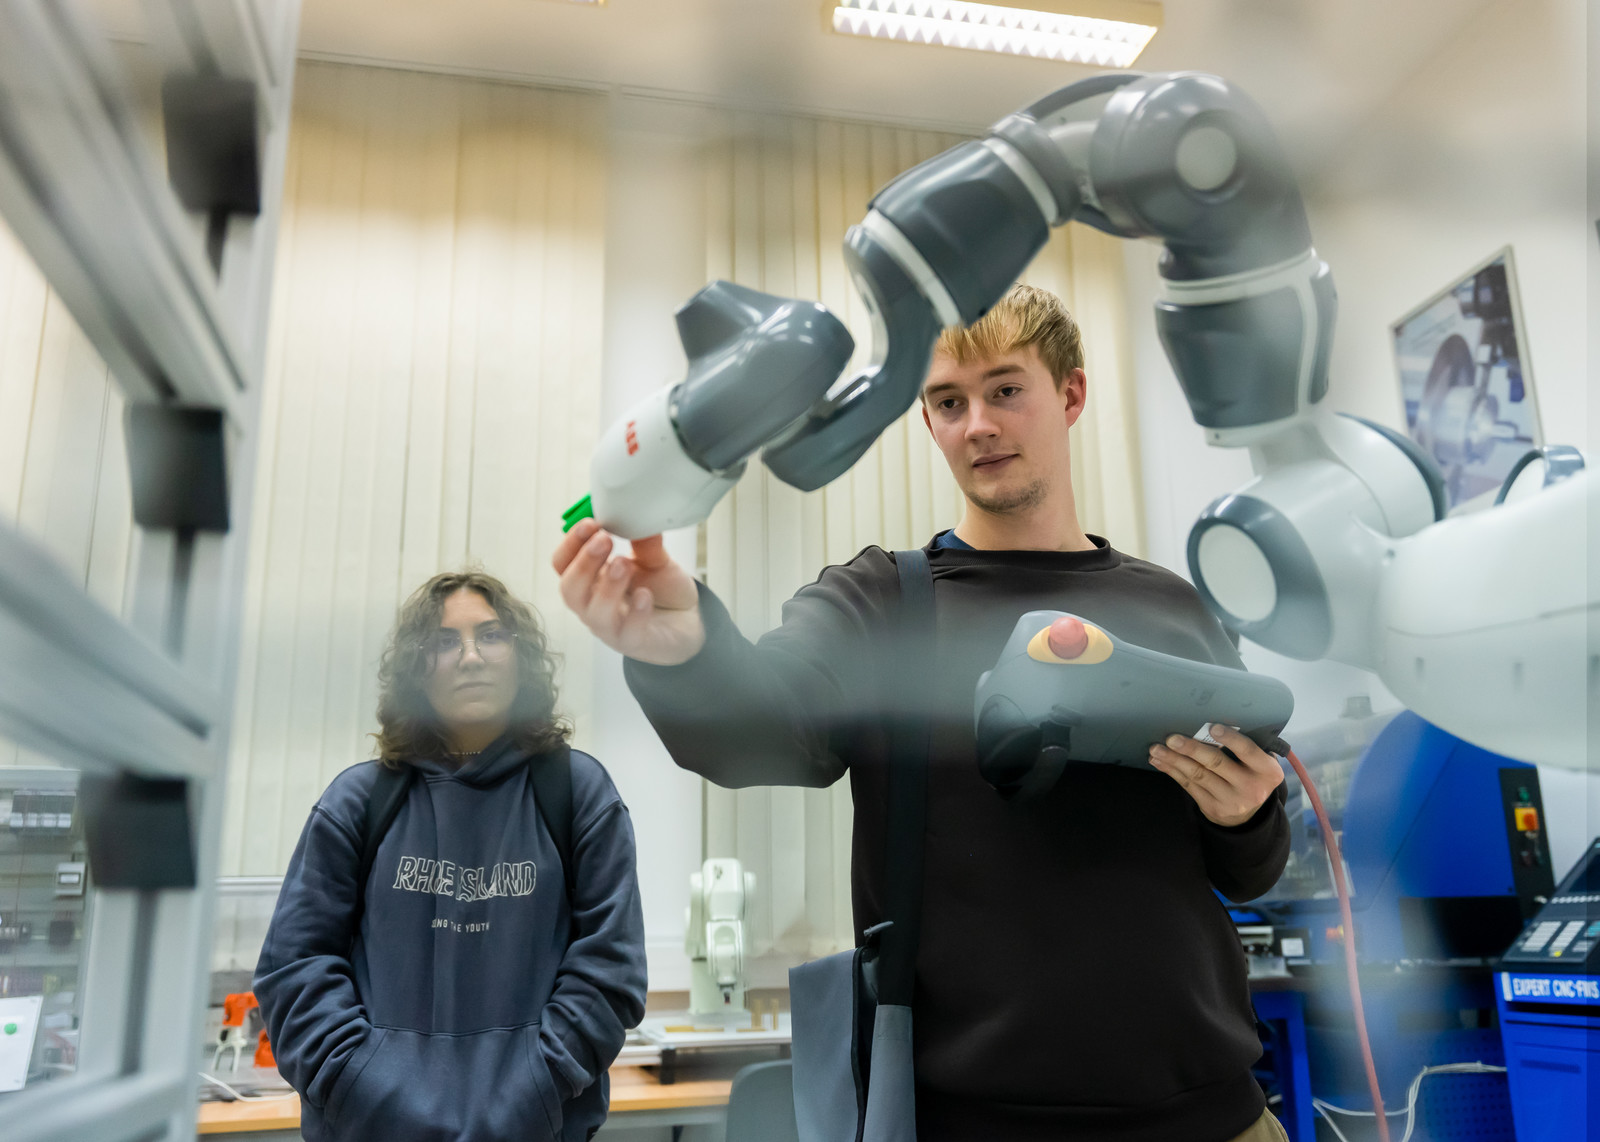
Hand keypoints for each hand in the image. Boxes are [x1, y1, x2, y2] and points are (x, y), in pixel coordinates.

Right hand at [552, 518, 705, 664]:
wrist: (689, 622)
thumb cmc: (661, 590)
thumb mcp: (655, 561)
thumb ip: (646, 544)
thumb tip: (642, 519)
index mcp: (591, 580)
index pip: (563, 563)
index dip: (571, 543)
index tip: (591, 522)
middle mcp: (593, 605)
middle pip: (570, 589)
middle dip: (583, 563)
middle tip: (604, 540)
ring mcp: (612, 627)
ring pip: (594, 614)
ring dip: (606, 587)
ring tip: (624, 564)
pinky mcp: (635, 643)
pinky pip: (628, 633)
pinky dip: (636, 613)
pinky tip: (645, 595)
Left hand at [1148, 724, 1283, 827]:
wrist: (1247, 814)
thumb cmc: (1250, 774)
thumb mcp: (1258, 763)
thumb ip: (1245, 748)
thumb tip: (1211, 724)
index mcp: (1267, 771)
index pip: (1248, 751)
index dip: (1230, 739)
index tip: (1212, 727)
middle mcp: (1251, 788)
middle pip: (1216, 764)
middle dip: (1192, 749)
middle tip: (1172, 738)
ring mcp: (1231, 800)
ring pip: (1198, 775)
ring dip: (1174, 760)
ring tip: (1156, 748)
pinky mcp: (1212, 808)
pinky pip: (1188, 786)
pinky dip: (1172, 771)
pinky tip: (1159, 761)